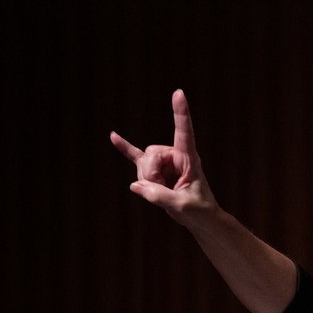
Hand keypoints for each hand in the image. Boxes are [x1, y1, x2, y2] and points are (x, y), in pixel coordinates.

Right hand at [110, 89, 218, 222]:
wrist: (199, 219)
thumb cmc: (198, 210)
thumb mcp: (182, 205)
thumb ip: (159, 196)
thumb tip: (136, 185)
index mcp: (189, 158)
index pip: (184, 132)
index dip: (181, 113)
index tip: (179, 93)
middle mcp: (175, 155)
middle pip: (151, 154)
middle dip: (151, 175)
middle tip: (167, 192)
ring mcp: (164, 162)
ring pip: (142, 163)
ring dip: (147, 181)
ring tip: (164, 192)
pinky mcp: (156, 170)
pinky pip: (136, 157)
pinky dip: (125, 148)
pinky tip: (113, 137)